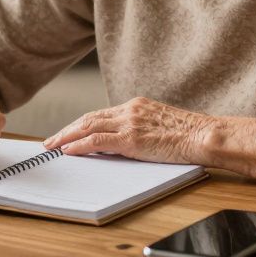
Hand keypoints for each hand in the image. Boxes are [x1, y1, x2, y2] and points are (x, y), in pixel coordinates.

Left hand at [43, 97, 214, 165]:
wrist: (204, 135)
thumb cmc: (190, 135)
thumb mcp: (161, 125)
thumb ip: (142, 129)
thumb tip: (126, 143)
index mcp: (136, 105)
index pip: (101, 114)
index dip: (81, 124)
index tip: (69, 132)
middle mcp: (129, 110)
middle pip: (89, 118)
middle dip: (68, 130)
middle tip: (51, 140)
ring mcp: (129, 122)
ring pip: (88, 127)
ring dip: (67, 137)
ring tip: (53, 146)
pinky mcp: (131, 138)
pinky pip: (97, 141)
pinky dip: (79, 145)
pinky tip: (68, 151)